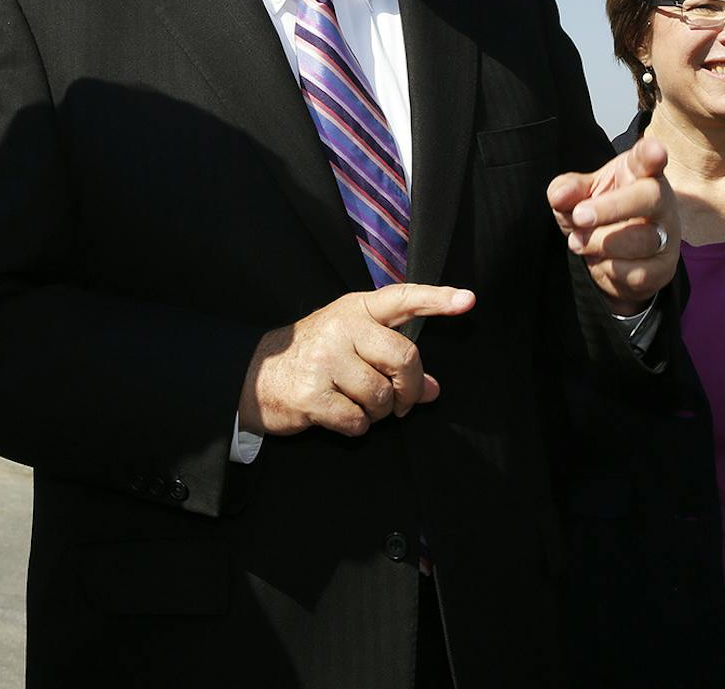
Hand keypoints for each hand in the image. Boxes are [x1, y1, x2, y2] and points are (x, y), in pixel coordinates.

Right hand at [238, 283, 475, 438]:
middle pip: (403, 357)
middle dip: (409, 387)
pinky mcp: (311, 393)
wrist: (256, 376)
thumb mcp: (352, 344)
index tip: (468, 301)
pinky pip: (357, 420)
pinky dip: (356, 426)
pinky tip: (341, 416)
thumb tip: (432, 390)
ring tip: (361, 406)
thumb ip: (393, 359)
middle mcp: (341, 328)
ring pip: (381, 394)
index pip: (403, 298)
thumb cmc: (314, 357)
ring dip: (379, 412)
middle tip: (402, 402)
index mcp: (356, 309)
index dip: (438, 299)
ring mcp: (325, 360)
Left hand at [547, 137, 679, 312]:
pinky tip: (600, 261)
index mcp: (641, 173)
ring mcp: (668, 235)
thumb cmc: (599, 212)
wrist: (613, 256)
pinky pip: (638, 274)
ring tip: (577, 242)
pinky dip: (610, 270)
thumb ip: (568, 190)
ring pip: (641, 241)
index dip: (652, 153)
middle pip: (650, 198)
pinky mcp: (664, 267)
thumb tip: (560, 196)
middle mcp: (662, 201)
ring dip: (601, 244)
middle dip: (610, 209)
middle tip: (579, 216)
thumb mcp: (580, 194)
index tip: (654, 151)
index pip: (648, 158)